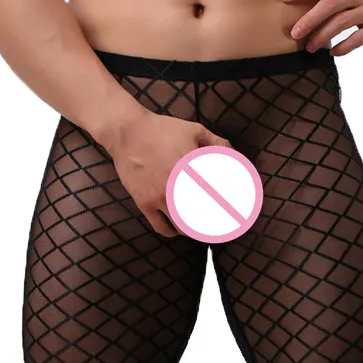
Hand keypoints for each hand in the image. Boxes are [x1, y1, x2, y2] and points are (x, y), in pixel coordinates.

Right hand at [103, 111, 231, 236]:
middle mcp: (179, 188)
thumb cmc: (162, 130)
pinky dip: (173, 231)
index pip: (217, 199)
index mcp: (194, 171)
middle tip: (219, 225)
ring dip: (194, 229)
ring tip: (199, 227)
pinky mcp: (145, 203)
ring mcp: (160, 198)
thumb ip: (218, 144)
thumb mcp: (195, 130)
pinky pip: (161, 227)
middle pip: (202, 219)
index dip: (228, 211)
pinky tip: (178, 228)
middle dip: (213, 225)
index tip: (234, 215)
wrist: (127, 131)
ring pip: (183, 227)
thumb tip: (235, 157)